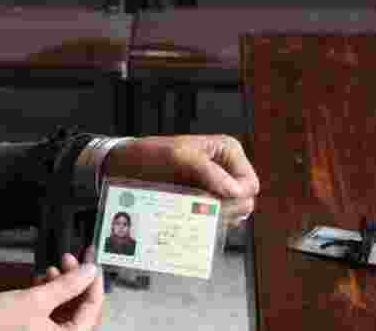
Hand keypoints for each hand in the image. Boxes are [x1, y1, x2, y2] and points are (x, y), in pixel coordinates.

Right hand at [32, 248, 100, 324]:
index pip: (93, 307)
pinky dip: (48, 293)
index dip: (94, 281)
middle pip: (79, 306)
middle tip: (69, 260)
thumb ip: (66, 285)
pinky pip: (51, 309)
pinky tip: (42, 280)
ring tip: (52, 269)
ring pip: (65, 306)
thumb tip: (88, 271)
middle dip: (74, 281)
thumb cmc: (0, 323)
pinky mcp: (36, 325)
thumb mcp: (37, 300)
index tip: (92, 262)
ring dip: (60, 285)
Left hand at [104, 135, 259, 226]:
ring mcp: (216, 189)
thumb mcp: (177, 157)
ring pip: (232, 216)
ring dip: (211, 217)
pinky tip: (185, 216)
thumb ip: (207, 171)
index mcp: (227, 152)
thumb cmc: (150, 156)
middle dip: (223, 209)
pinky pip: (214, 221)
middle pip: (244, 203)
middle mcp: (227, 171)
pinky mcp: (203, 203)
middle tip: (195, 206)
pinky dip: (202, 223)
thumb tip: (235, 192)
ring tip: (187, 209)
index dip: (235, 197)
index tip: (208, 198)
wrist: (126, 168)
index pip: (250, 185)